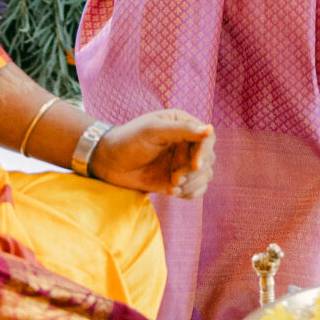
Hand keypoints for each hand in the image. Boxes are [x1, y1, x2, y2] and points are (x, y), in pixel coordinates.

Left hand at [90, 109, 215, 199]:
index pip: (208, 138)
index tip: (195, 165)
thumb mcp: (154, 130)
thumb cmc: (129, 139)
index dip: (205, 152)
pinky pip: (196, 190)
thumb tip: (210, 129)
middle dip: (194, 172)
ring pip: (205, 176)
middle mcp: (186, 144)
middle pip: (209, 159)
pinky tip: (171, 193)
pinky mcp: (177, 181)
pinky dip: (189, 194)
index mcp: (183, 125)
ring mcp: (182, 163)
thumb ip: (182, 130)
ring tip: (172, 186)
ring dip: (192, 184)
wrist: (110, 163)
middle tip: (175, 178)